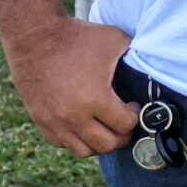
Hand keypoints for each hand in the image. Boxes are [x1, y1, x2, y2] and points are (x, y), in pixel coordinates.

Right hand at [5, 17, 139, 158]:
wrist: (34, 35)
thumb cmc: (77, 37)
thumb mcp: (115, 40)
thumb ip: (135, 57)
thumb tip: (152, 65)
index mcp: (95, 99)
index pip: (125, 125)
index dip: (134, 116)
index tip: (132, 105)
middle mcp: (73, 116)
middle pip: (107, 145)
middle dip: (122, 135)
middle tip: (123, 122)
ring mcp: (54, 121)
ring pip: (84, 151)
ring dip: (99, 143)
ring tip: (105, 127)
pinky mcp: (41, 120)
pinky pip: (62, 144)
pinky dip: (76, 139)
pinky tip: (83, 124)